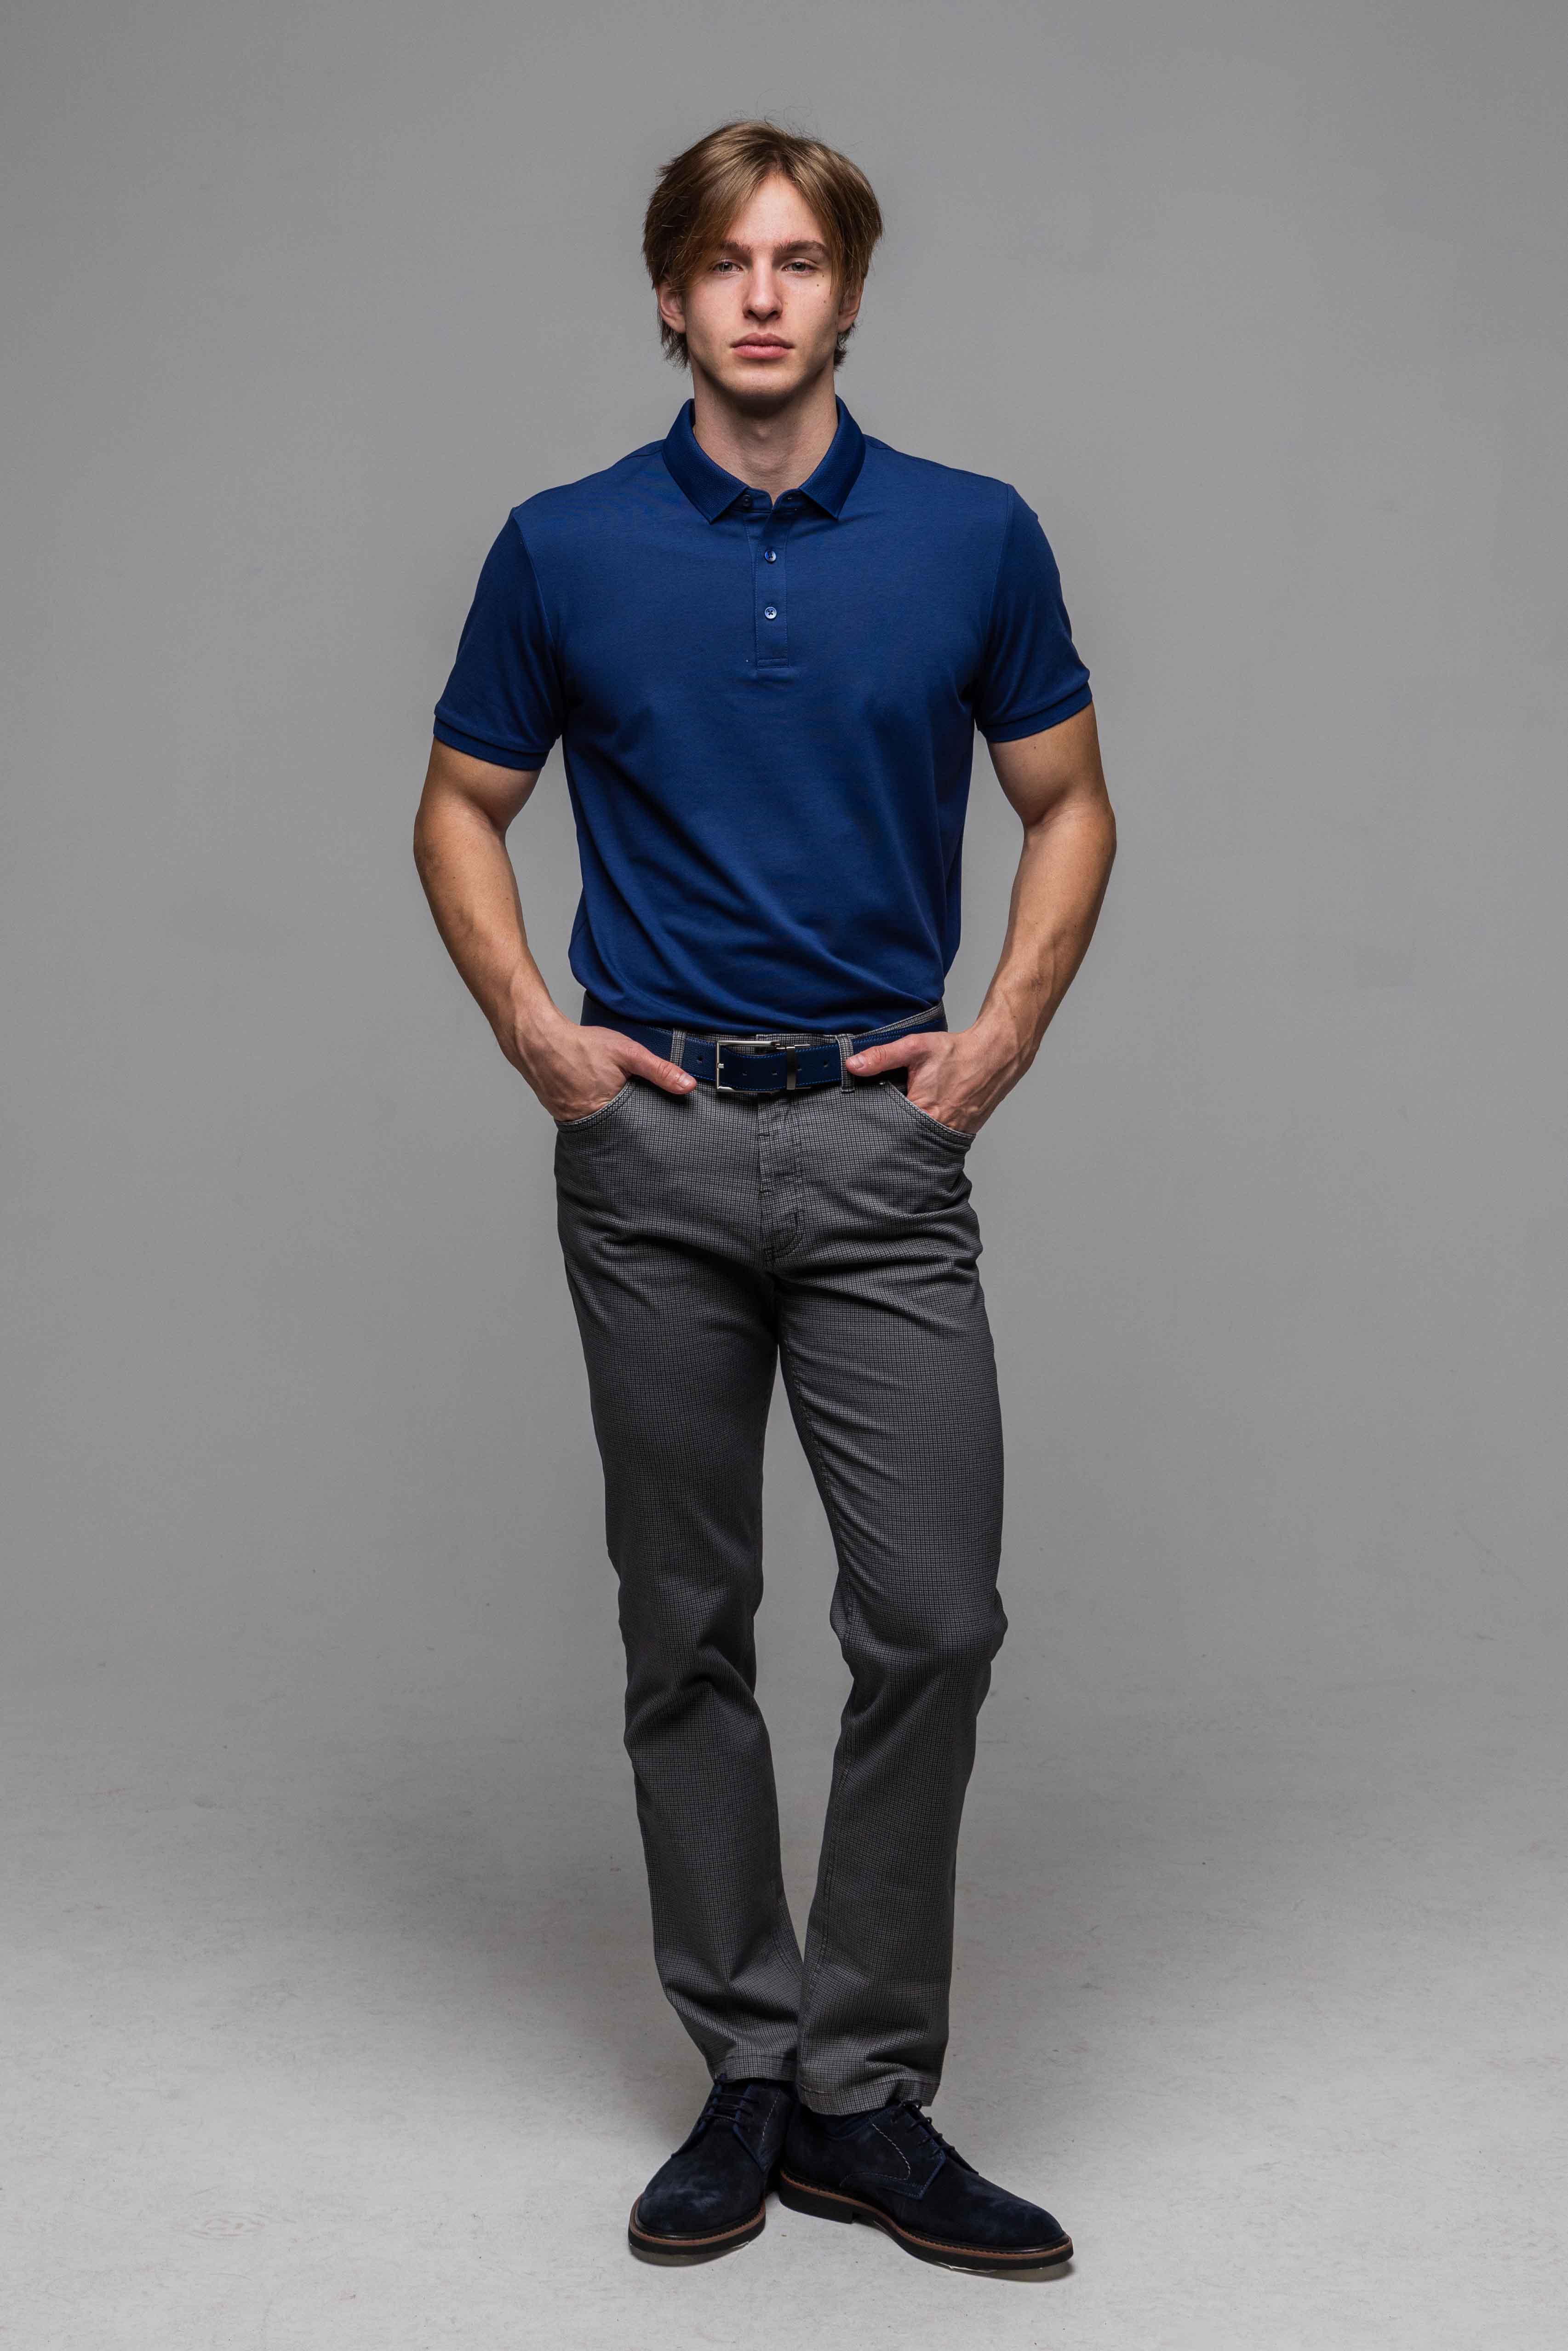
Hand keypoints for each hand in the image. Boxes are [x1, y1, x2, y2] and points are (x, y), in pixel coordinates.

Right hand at [522, 1015, 696, 1123]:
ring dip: (609, 1119)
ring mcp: (572, 1120)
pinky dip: (590, 1112)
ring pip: (600, 1127)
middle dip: (629, 1125)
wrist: (539, 1040)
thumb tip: (687, 1085)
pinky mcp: (560, 1114)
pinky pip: (582, 1119)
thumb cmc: (580, 1045)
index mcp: (609, 1111)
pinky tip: (593, 1099)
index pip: (637, 1130)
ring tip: (614, 1106)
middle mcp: (589, 1121)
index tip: (655, 1125)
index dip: (647, 1127)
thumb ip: (659, 1070)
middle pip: (618, 1131)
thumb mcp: (628, 1053)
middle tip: (634, 1114)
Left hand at [842, 1023, 1021, 1136]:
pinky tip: (921, 1123)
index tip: (865, 1121)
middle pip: (902, 1139)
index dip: (875, 1124)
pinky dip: (926, 1133)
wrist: (993, 1056)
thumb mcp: (915, 1048)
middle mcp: (938, 1128)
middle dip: (890, 1133)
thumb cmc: (957, 1053)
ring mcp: (951, 1134)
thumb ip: (882, 1057)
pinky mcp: (960, 1134)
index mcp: (923, 1111)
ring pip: (919, 1142)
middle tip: (880, 1125)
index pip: (887, 1127)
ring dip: (908, 1135)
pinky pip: (935, 1139)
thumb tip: (852, 1065)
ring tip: (900, 1125)